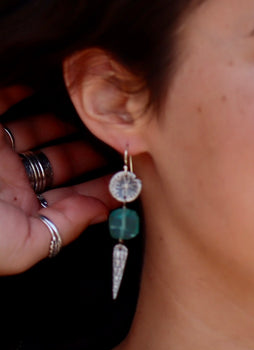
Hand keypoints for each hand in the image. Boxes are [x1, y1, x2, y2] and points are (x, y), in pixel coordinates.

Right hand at [0, 86, 116, 274]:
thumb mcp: (24, 245)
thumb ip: (63, 229)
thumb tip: (99, 212)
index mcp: (24, 212)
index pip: (74, 199)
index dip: (104, 188)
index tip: (132, 178)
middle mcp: (11, 182)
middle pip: (62, 162)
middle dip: (92, 153)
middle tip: (121, 141)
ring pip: (38, 130)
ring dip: (66, 122)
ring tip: (96, 116)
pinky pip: (4, 102)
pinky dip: (24, 94)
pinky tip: (50, 91)